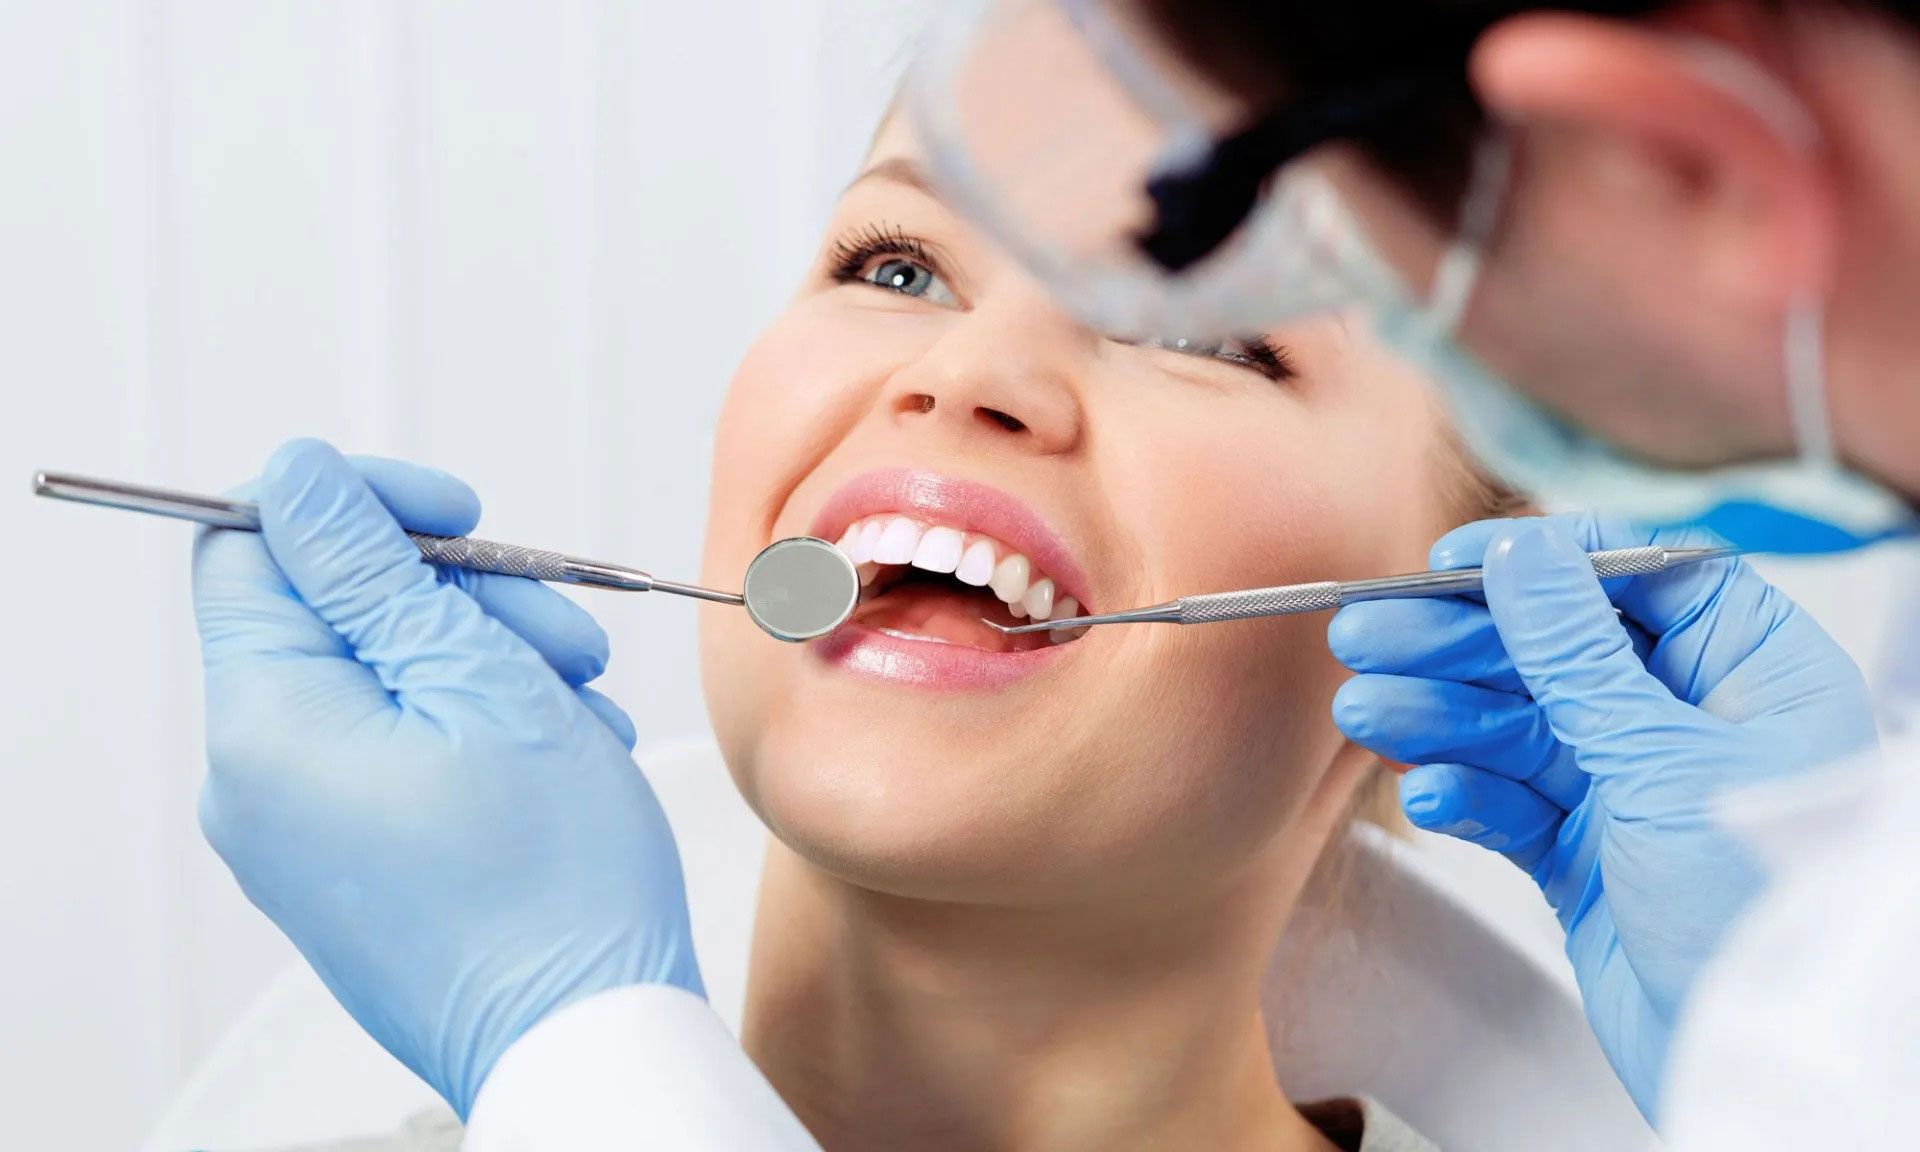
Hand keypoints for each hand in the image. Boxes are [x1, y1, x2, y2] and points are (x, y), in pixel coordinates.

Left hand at [193, 439, 701, 1118]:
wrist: (584, 1035)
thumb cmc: (553, 880)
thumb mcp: (479, 679)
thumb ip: (371, 567)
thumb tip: (295, 478)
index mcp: (264, 724)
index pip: (253, 544)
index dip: (358, 505)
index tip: (457, 511)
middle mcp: (254, 780)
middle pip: (330, 611)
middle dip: (457, 595)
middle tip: (559, 633)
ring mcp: (295, 831)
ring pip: (377, 676)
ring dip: (486, 659)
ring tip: (576, 705)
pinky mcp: (343, 863)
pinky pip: (391, 748)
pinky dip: (476, 724)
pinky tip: (558, 749)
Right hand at [1326, 512, 1876, 1120]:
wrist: (1748, 1059)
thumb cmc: (1759, 912)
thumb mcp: (1662, 757)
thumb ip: (1577, 651)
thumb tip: (1523, 554)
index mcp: (1752, 674)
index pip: (1638, 578)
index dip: (1543, 562)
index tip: (1454, 561)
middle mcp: (1691, 721)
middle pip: (1555, 652)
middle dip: (1456, 647)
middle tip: (1366, 636)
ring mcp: (1633, 789)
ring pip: (1516, 728)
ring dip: (1438, 719)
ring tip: (1367, 713)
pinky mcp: (1585, 854)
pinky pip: (1509, 802)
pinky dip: (1466, 795)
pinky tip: (1430, 793)